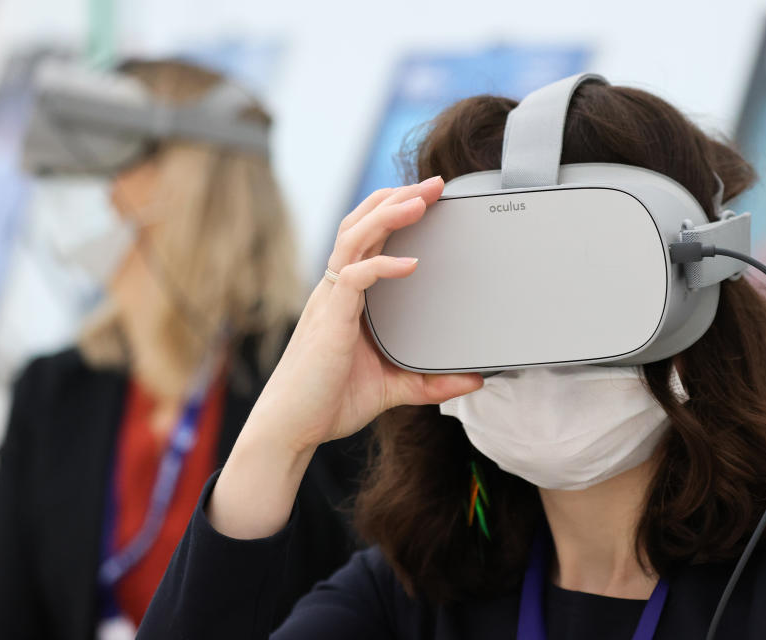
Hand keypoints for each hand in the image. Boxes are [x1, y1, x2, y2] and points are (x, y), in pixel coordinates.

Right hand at [253, 176, 483, 452]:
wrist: (291, 428)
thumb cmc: (329, 402)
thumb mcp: (393, 388)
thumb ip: (431, 382)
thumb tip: (474, 379)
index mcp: (346, 297)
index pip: (368, 239)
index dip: (393, 212)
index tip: (428, 198)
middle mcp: (336, 289)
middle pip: (360, 224)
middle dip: (396, 198)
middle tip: (435, 184)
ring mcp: (331, 301)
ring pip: (354, 238)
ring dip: (388, 214)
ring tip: (421, 199)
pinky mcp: (330, 319)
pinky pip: (355, 277)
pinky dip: (383, 266)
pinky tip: (412, 264)